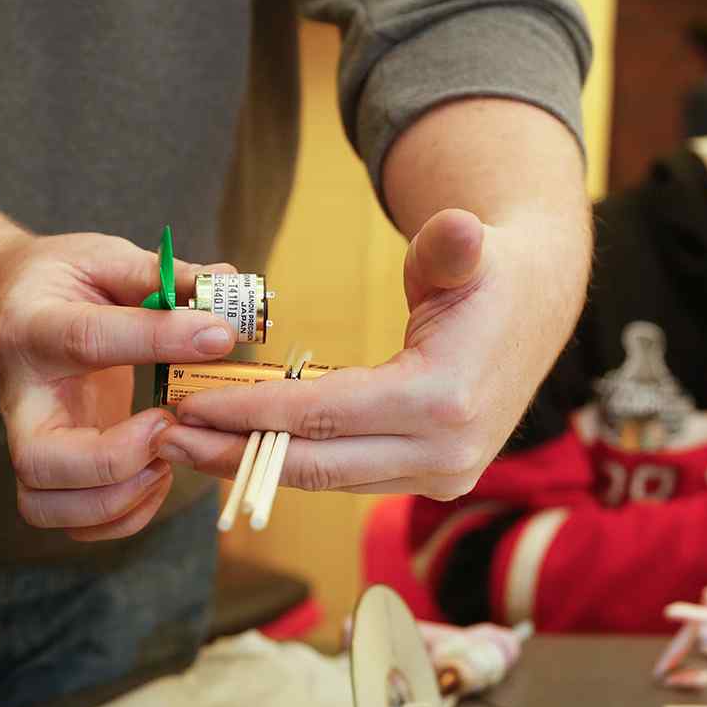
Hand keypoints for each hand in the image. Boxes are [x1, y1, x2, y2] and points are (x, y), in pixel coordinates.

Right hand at [0, 233, 236, 539]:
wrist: (6, 307)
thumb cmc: (67, 281)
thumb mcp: (108, 258)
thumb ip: (167, 275)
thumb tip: (233, 285)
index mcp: (35, 327)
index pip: (88, 340)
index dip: (159, 339)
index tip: (219, 336)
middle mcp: (21, 396)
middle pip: (40, 458)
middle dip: (116, 459)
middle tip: (170, 425)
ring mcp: (28, 440)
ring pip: (44, 504)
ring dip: (118, 499)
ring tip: (166, 460)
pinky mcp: (47, 470)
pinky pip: (68, 523)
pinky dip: (119, 518)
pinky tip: (158, 478)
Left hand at [157, 207, 564, 499]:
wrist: (538, 308)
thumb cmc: (491, 270)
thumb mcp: (469, 247)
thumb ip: (451, 243)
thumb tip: (460, 226)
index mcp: (446, 400)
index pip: (324, 415)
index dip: (250, 409)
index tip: (189, 400)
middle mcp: (446, 453)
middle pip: (318, 464)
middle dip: (235, 452)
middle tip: (168, 435)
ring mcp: (444, 475)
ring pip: (330, 479)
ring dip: (258, 461)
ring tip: (193, 441)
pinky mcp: (436, 479)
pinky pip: (351, 475)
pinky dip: (297, 460)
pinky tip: (249, 442)